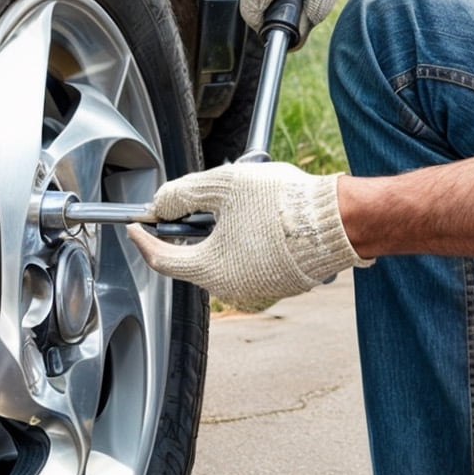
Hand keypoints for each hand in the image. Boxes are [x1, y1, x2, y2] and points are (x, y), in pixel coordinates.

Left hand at [127, 162, 369, 312]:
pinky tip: (266, 219)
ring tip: (244, 205)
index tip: (136, 224)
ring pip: (227, 259)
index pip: (161, 258)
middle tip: (200, 202)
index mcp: (209, 268)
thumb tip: (161, 204)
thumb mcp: (221, 185)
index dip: (144, 238)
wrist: (337, 221)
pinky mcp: (283, 284)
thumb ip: (181, 194)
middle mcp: (231, 287)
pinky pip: (254, 263)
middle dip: (193, 229)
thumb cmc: (280, 204)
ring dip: (225, 234)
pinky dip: (251, 242)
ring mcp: (260, 289)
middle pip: (196, 257)